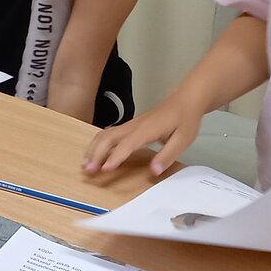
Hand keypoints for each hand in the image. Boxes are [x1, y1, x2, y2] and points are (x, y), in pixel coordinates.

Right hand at [82, 96, 201, 175]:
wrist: (185, 100)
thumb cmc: (185, 119)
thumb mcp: (183, 139)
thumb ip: (167, 155)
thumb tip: (154, 171)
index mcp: (147, 130)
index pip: (127, 144)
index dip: (115, 157)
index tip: (104, 169)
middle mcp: (134, 126)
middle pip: (108, 138)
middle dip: (96, 154)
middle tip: (88, 171)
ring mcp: (130, 125)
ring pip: (104, 134)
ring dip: (93, 149)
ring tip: (86, 164)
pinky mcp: (130, 126)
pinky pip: (108, 134)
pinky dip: (98, 144)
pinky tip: (95, 154)